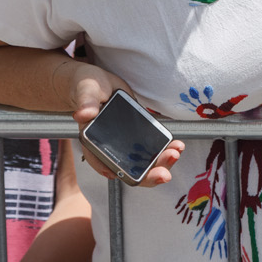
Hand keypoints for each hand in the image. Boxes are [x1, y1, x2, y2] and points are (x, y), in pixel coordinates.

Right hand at [67, 64, 183, 186]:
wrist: (101, 83)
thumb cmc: (87, 88)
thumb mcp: (86, 92)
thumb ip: (85, 102)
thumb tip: (84, 114)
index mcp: (93, 144)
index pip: (105, 165)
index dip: (120, 174)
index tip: (135, 177)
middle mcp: (111, 149)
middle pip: (130, 170)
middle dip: (149, 175)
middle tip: (165, 173)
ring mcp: (126, 145)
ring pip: (144, 163)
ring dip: (161, 162)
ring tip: (176, 153)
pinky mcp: (138, 137)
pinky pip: (152, 149)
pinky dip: (165, 149)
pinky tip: (177, 145)